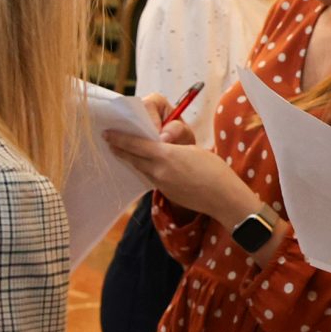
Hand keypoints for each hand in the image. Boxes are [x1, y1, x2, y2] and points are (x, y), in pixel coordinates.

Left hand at [105, 112, 255, 221]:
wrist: (222, 198)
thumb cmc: (213, 169)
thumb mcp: (192, 150)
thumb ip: (171, 147)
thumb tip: (160, 145)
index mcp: (166, 155)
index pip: (136, 144)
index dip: (120, 138)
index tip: (107, 133)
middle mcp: (159, 171)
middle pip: (133, 158)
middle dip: (119, 149)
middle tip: (108, 141)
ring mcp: (161, 184)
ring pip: (140, 168)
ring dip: (130, 159)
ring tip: (121, 151)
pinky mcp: (165, 193)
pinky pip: (150, 177)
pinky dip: (144, 169)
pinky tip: (143, 165)